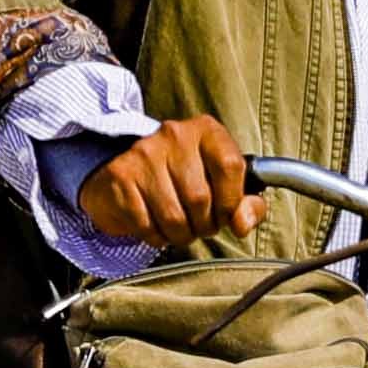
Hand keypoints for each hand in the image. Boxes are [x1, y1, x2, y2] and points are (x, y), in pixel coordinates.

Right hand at [74, 115, 255, 249]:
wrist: (129, 174)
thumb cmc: (183, 181)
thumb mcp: (222, 184)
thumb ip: (246, 204)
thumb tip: (243, 224)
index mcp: (206, 130)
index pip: (230, 166)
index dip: (231, 201)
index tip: (226, 214)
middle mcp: (174, 135)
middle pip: (200, 198)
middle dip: (204, 225)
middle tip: (199, 225)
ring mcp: (144, 154)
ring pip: (173, 217)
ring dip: (181, 235)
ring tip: (179, 228)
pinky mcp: (121, 176)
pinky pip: (146, 225)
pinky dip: (155, 237)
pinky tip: (156, 225)